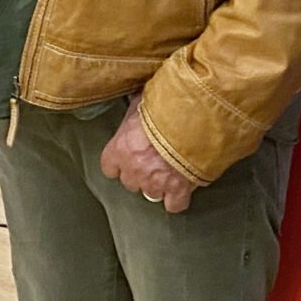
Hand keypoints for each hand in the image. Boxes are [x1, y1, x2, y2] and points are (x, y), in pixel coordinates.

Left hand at [97, 94, 198, 212]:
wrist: (191, 119)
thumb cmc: (164, 106)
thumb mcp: (141, 102)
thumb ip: (134, 107)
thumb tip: (131, 97)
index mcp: (120, 148)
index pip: (109, 167)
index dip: (119, 163)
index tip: (125, 159)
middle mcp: (134, 169)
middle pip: (130, 182)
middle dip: (140, 173)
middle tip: (152, 161)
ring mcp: (155, 182)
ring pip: (151, 193)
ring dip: (158, 185)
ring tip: (168, 171)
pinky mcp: (177, 189)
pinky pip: (174, 204)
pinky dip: (177, 199)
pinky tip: (180, 191)